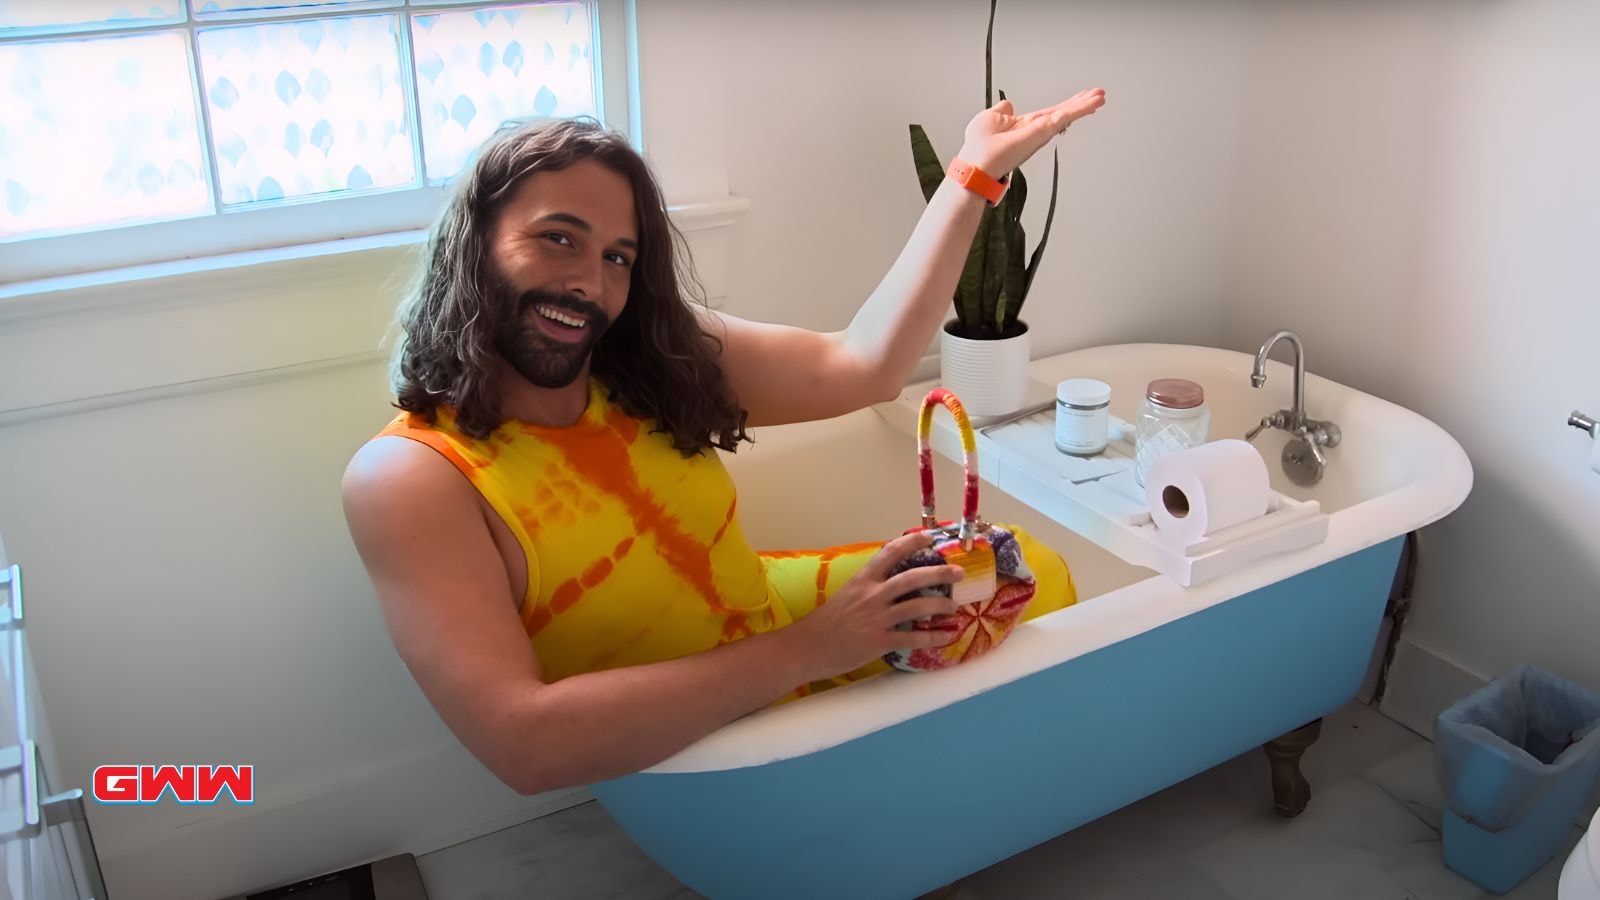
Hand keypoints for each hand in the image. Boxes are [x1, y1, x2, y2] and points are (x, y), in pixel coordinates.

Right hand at [780, 531, 966, 682]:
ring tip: (954, 606)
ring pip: (917, 606)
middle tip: (959, 571)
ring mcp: (877, 618)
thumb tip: (889, 582)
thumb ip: (867, 587)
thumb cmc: (824, 622)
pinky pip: (913, 638)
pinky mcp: (879, 641)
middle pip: (912, 578)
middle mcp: (872, 595)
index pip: (889, 553)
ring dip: (940, 605)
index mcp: (863, 580)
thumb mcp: (845, 594)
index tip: (929, 537)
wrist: (806, 647)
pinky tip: (946, 637)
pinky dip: (933, 637)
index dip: (912, 543)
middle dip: (939, 572)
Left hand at [958, 87, 1105, 176]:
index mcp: (1023, 125)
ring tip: (1100, 96)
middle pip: (1062, 113)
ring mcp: (1040, 132)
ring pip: (1066, 115)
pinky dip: (1079, 109)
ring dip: (1084, 105)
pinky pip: (1064, 117)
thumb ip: (1001, 111)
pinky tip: (1093, 102)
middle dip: (1080, 104)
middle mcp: (1034, 130)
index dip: (1064, 105)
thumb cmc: (978, 150)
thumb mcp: (988, 118)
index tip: (1079, 97)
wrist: (976, 167)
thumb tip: (1008, 104)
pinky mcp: (1042, 132)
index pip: (1049, 113)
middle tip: (1098, 95)